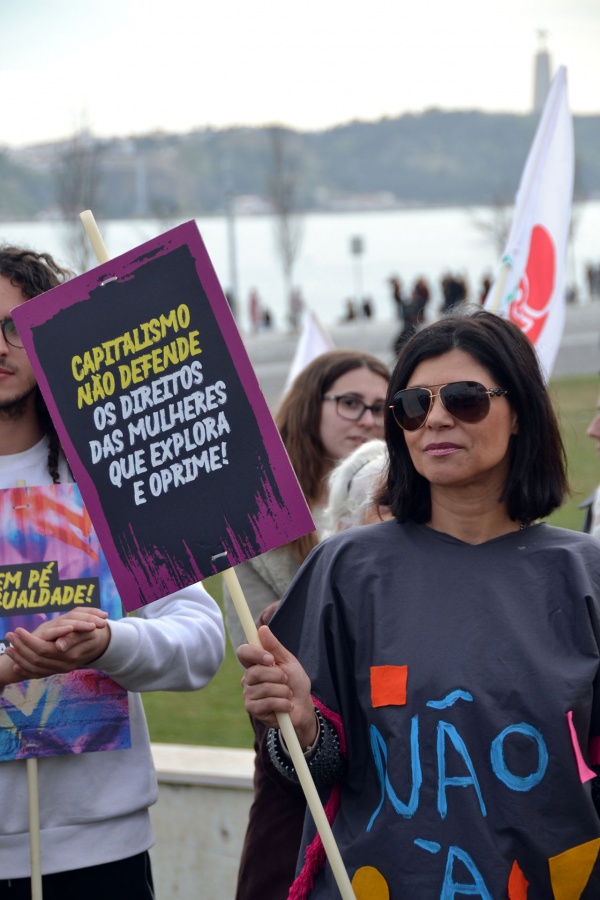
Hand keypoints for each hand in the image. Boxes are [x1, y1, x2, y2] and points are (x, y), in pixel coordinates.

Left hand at [4, 608, 110, 679]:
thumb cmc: (93, 632)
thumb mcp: (88, 630)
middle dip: (20, 647)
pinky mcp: (56, 671)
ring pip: (35, 668)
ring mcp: (60, 670)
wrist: (100, 643)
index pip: (44, 650)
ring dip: (19, 658)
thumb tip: (59, 645)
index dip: (29, 641)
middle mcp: (64, 666)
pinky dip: (25, 669)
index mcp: (70, 655)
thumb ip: (73, 637)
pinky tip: (16, 663)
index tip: (18, 630)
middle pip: (36, 659)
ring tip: (8, 647)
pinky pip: (38, 674)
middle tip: (9, 635)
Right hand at [238, 626, 316, 746]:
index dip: (255, 653)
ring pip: (265, 688)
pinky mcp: (253, 709)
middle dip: (278, 676)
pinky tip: (286, 706)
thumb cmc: (295, 682)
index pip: (243, 652)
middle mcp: (248, 678)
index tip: (271, 659)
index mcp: (255, 663)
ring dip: (284, 691)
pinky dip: (283, 704)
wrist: (303, 707)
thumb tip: (262, 628)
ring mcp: (249, 694)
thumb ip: (274, 646)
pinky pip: (267, 703)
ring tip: (287, 694)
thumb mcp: (289, 661)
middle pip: (255, 672)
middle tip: (286, 680)